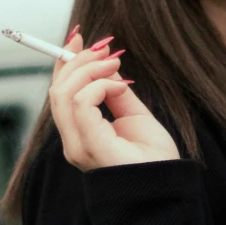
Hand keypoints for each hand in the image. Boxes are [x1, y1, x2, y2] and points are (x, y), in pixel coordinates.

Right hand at [47, 29, 179, 170]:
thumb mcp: (134, 114)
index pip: (60, 93)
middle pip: (58, 90)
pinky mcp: (90, 146)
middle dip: (78, 61)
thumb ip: (116, 90)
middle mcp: (74, 142)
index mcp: (80, 135)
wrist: (167, 186)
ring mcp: (78, 146)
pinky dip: (100, 86)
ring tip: (116, 64)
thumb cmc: (153, 158)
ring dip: (90, 70)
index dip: (65, 63)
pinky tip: (121, 86)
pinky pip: (81, 103)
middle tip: (106, 50)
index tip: (78, 39)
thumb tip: (106, 62)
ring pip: (64, 93)